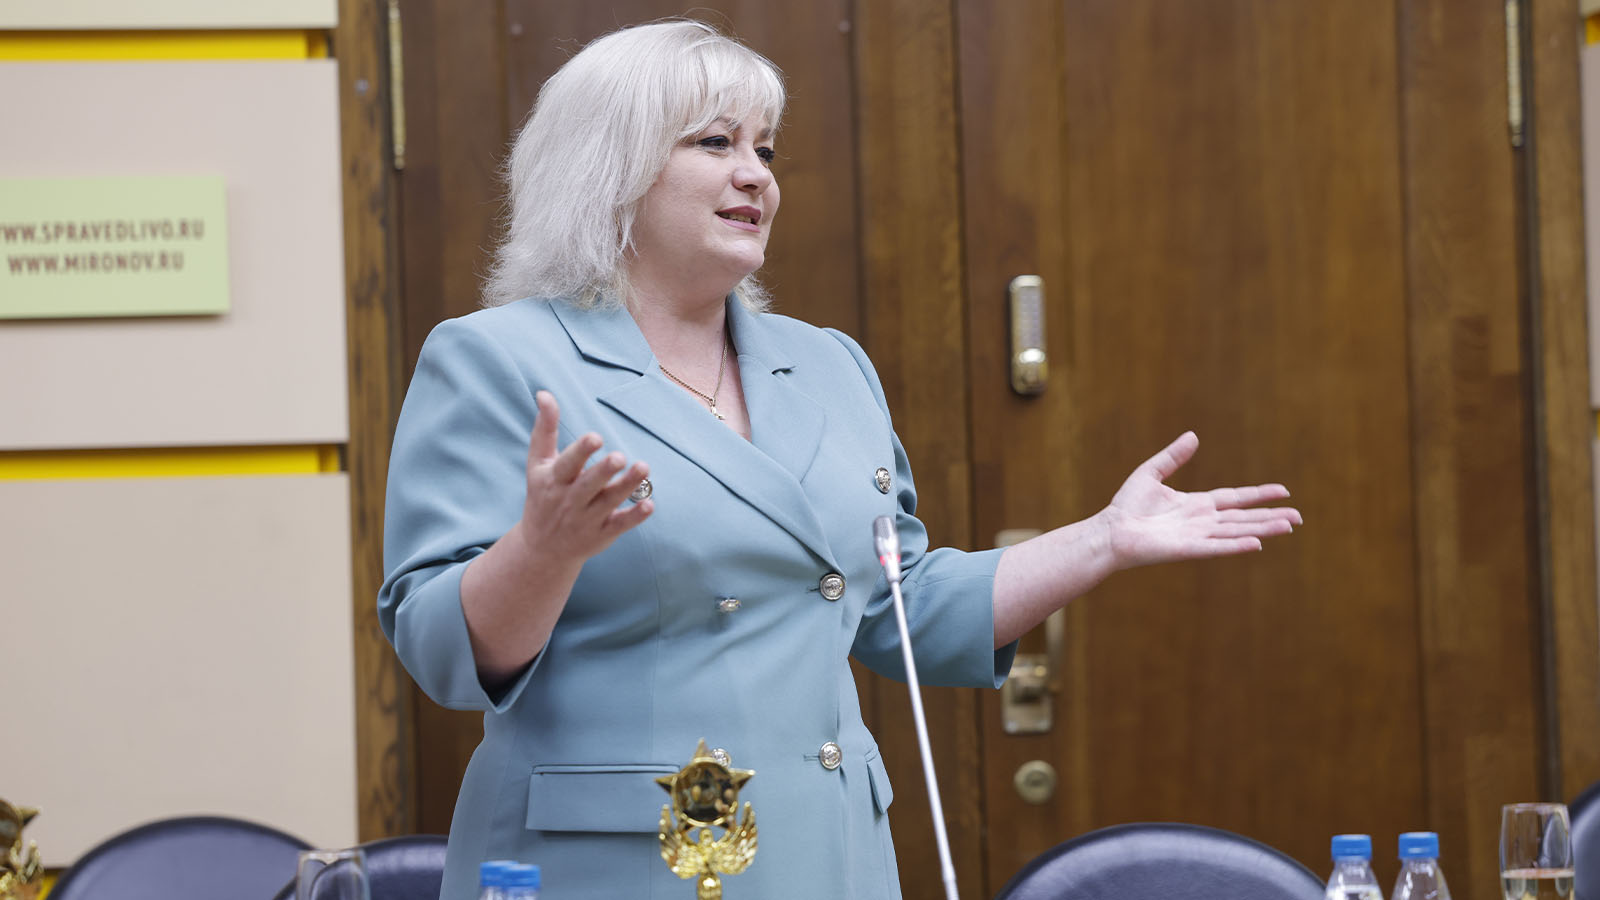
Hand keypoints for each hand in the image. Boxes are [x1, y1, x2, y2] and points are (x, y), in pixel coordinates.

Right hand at [515, 391, 652, 565]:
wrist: (542, 549)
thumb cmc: (542, 496)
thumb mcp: (538, 464)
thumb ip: (545, 429)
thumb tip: (544, 393)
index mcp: (553, 481)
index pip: (567, 464)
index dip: (581, 452)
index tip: (596, 438)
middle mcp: (569, 501)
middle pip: (588, 485)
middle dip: (603, 471)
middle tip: (619, 456)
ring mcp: (586, 520)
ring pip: (608, 502)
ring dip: (626, 486)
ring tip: (643, 467)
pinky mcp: (602, 535)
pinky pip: (620, 525)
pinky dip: (634, 516)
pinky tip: (650, 504)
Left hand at [1100, 431, 1300, 569]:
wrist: (1110, 531)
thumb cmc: (1126, 506)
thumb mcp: (1151, 473)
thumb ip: (1173, 457)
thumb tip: (1193, 436)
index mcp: (1196, 504)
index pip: (1235, 498)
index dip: (1258, 494)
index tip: (1283, 491)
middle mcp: (1202, 521)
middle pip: (1244, 517)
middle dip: (1271, 516)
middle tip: (1299, 517)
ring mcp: (1197, 536)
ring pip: (1237, 532)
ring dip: (1263, 529)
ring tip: (1289, 526)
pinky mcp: (1187, 549)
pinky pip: (1216, 547)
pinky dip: (1236, 545)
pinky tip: (1258, 543)